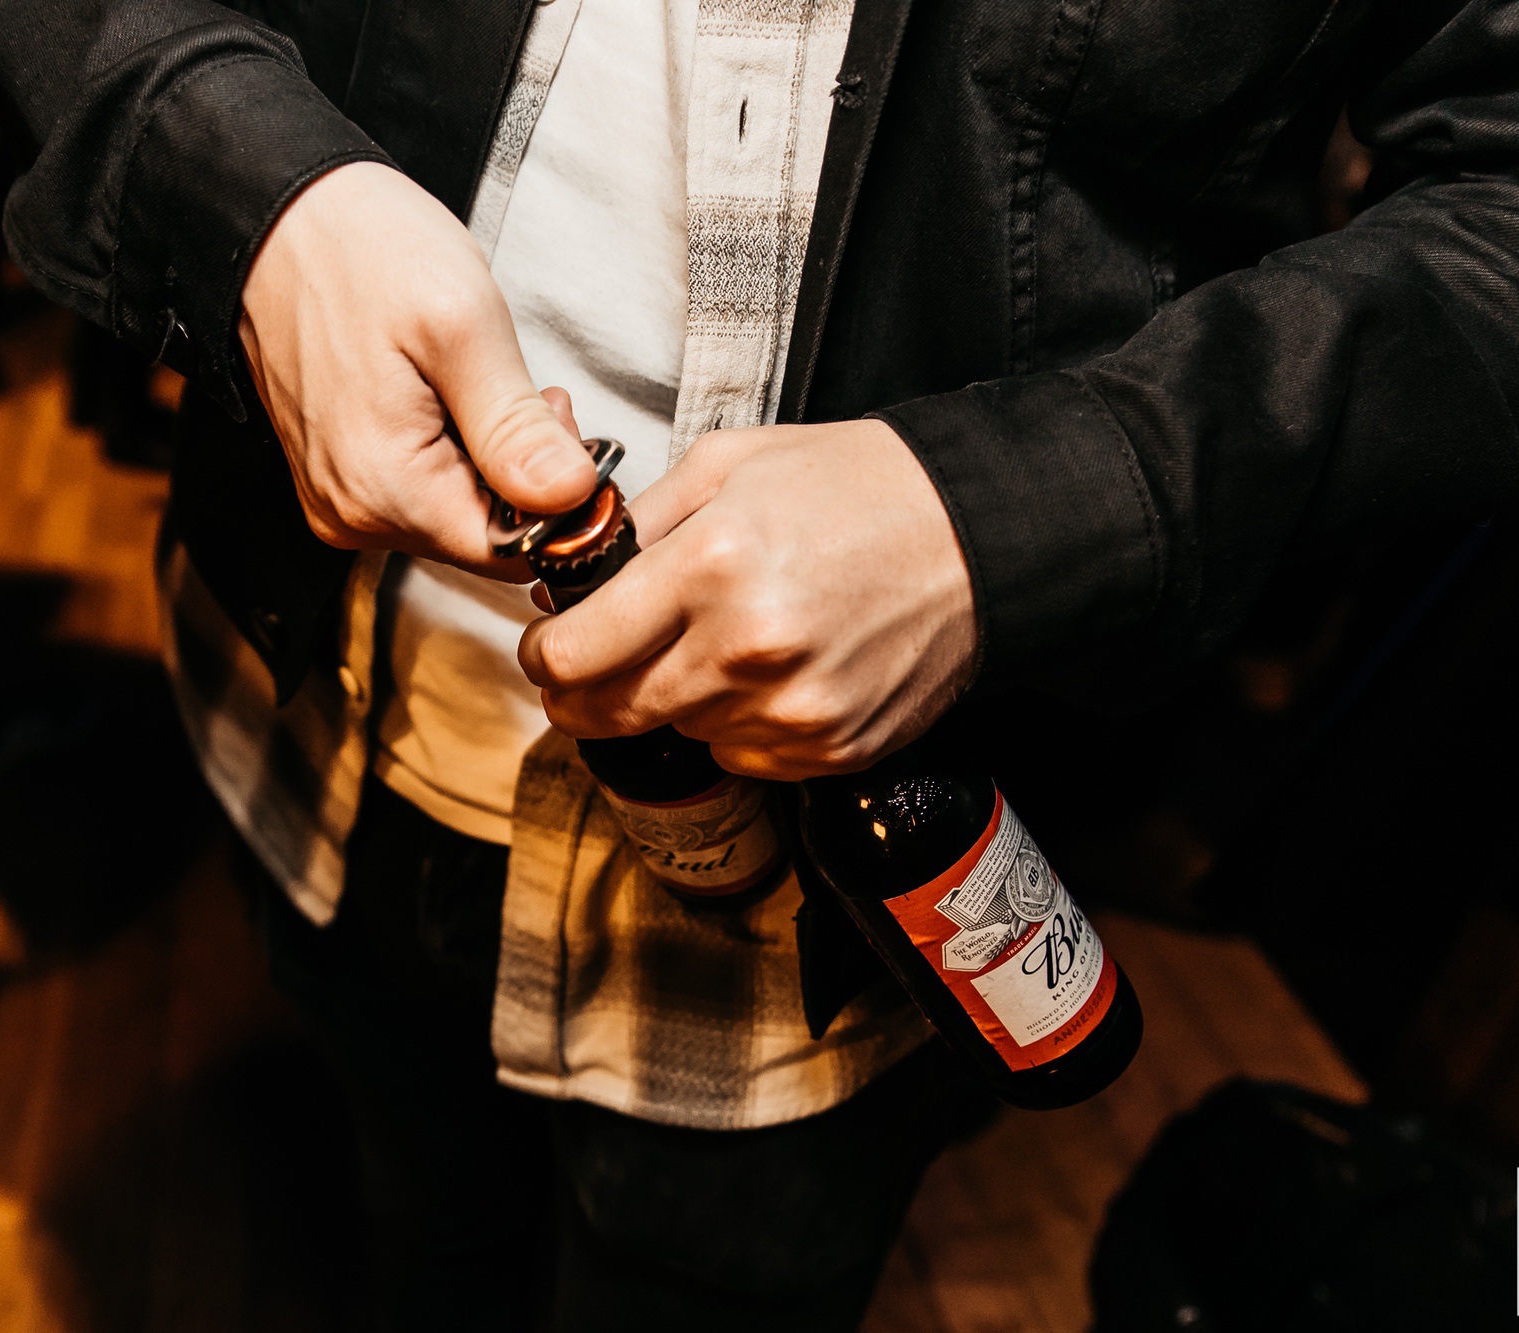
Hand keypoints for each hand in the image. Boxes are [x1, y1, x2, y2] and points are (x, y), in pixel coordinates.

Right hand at [239, 161, 594, 572]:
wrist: (275, 219)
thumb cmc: (363, 252)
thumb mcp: (462, 326)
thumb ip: (515, 427)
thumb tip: (570, 497)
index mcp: (385, 489)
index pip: (514, 553)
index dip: (561, 500)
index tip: (560, 421)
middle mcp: (355, 514)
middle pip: (487, 538)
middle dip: (527, 474)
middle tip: (530, 390)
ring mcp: (342, 500)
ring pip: (460, 515)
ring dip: (494, 461)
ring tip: (482, 381)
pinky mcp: (341, 478)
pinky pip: (424, 492)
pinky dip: (457, 454)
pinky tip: (450, 395)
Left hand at [517, 419, 978, 780]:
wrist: (976, 536)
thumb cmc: (855, 488)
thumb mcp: (727, 465)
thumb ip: (636, 525)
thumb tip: (564, 584)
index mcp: (712, 565)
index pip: (572, 655)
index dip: (543, 656)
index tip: (548, 645)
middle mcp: (745, 649)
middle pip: (608, 713)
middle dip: (586, 690)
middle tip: (601, 659)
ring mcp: (789, 710)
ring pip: (676, 732)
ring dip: (676, 698)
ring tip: (724, 639)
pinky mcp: (826, 748)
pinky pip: (739, 755)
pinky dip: (737, 722)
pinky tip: (773, 668)